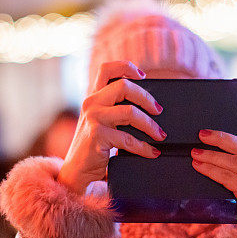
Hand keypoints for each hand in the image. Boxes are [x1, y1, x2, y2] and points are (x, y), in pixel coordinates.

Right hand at [58, 61, 165, 193]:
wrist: (76, 170)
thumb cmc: (93, 145)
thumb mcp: (100, 120)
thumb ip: (114, 107)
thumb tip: (147, 104)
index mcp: (93, 96)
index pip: (107, 69)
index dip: (126, 67)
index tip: (143, 75)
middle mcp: (91, 103)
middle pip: (124, 86)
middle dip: (146, 98)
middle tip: (158, 110)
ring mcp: (93, 119)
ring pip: (130, 112)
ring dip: (150, 125)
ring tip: (159, 134)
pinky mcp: (97, 136)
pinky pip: (128, 139)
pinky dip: (144, 147)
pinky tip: (152, 152)